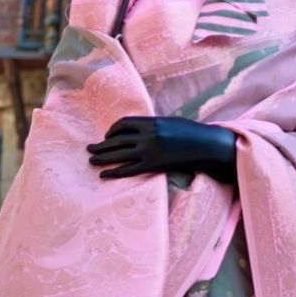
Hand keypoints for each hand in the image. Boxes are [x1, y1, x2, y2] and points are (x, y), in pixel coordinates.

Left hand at [87, 116, 236, 184]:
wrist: (206, 146)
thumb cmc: (189, 132)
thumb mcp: (168, 122)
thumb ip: (150, 125)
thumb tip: (135, 130)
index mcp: (151, 122)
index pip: (123, 124)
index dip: (111, 130)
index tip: (107, 136)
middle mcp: (147, 136)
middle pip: (116, 141)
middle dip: (100, 146)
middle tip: (89, 149)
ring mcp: (149, 152)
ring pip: (118, 156)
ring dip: (102, 158)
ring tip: (91, 161)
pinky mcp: (153, 166)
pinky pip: (128, 170)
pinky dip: (114, 173)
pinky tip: (105, 175)